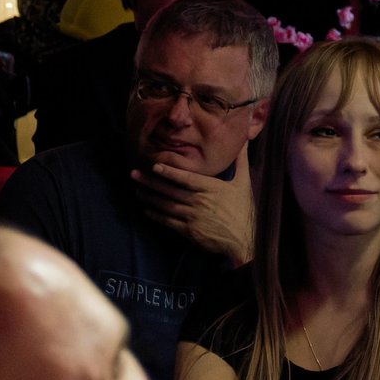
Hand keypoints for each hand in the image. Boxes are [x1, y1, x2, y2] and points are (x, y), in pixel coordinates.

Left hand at [131, 146, 253, 264]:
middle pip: (170, 190)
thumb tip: (245, 140)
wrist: (243, 240)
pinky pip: (169, 222)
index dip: (169, 172)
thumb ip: (240, 161)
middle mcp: (200, 201)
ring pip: (166, 205)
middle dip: (150, 182)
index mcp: (211, 188)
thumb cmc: (242, 210)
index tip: (155, 165)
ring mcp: (193, 217)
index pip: (186, 178)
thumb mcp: (243, 183)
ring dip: (150, 198)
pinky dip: (156, 215)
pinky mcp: (190, 231)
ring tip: (137, 191)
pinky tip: (147, 210)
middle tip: (134, 175)